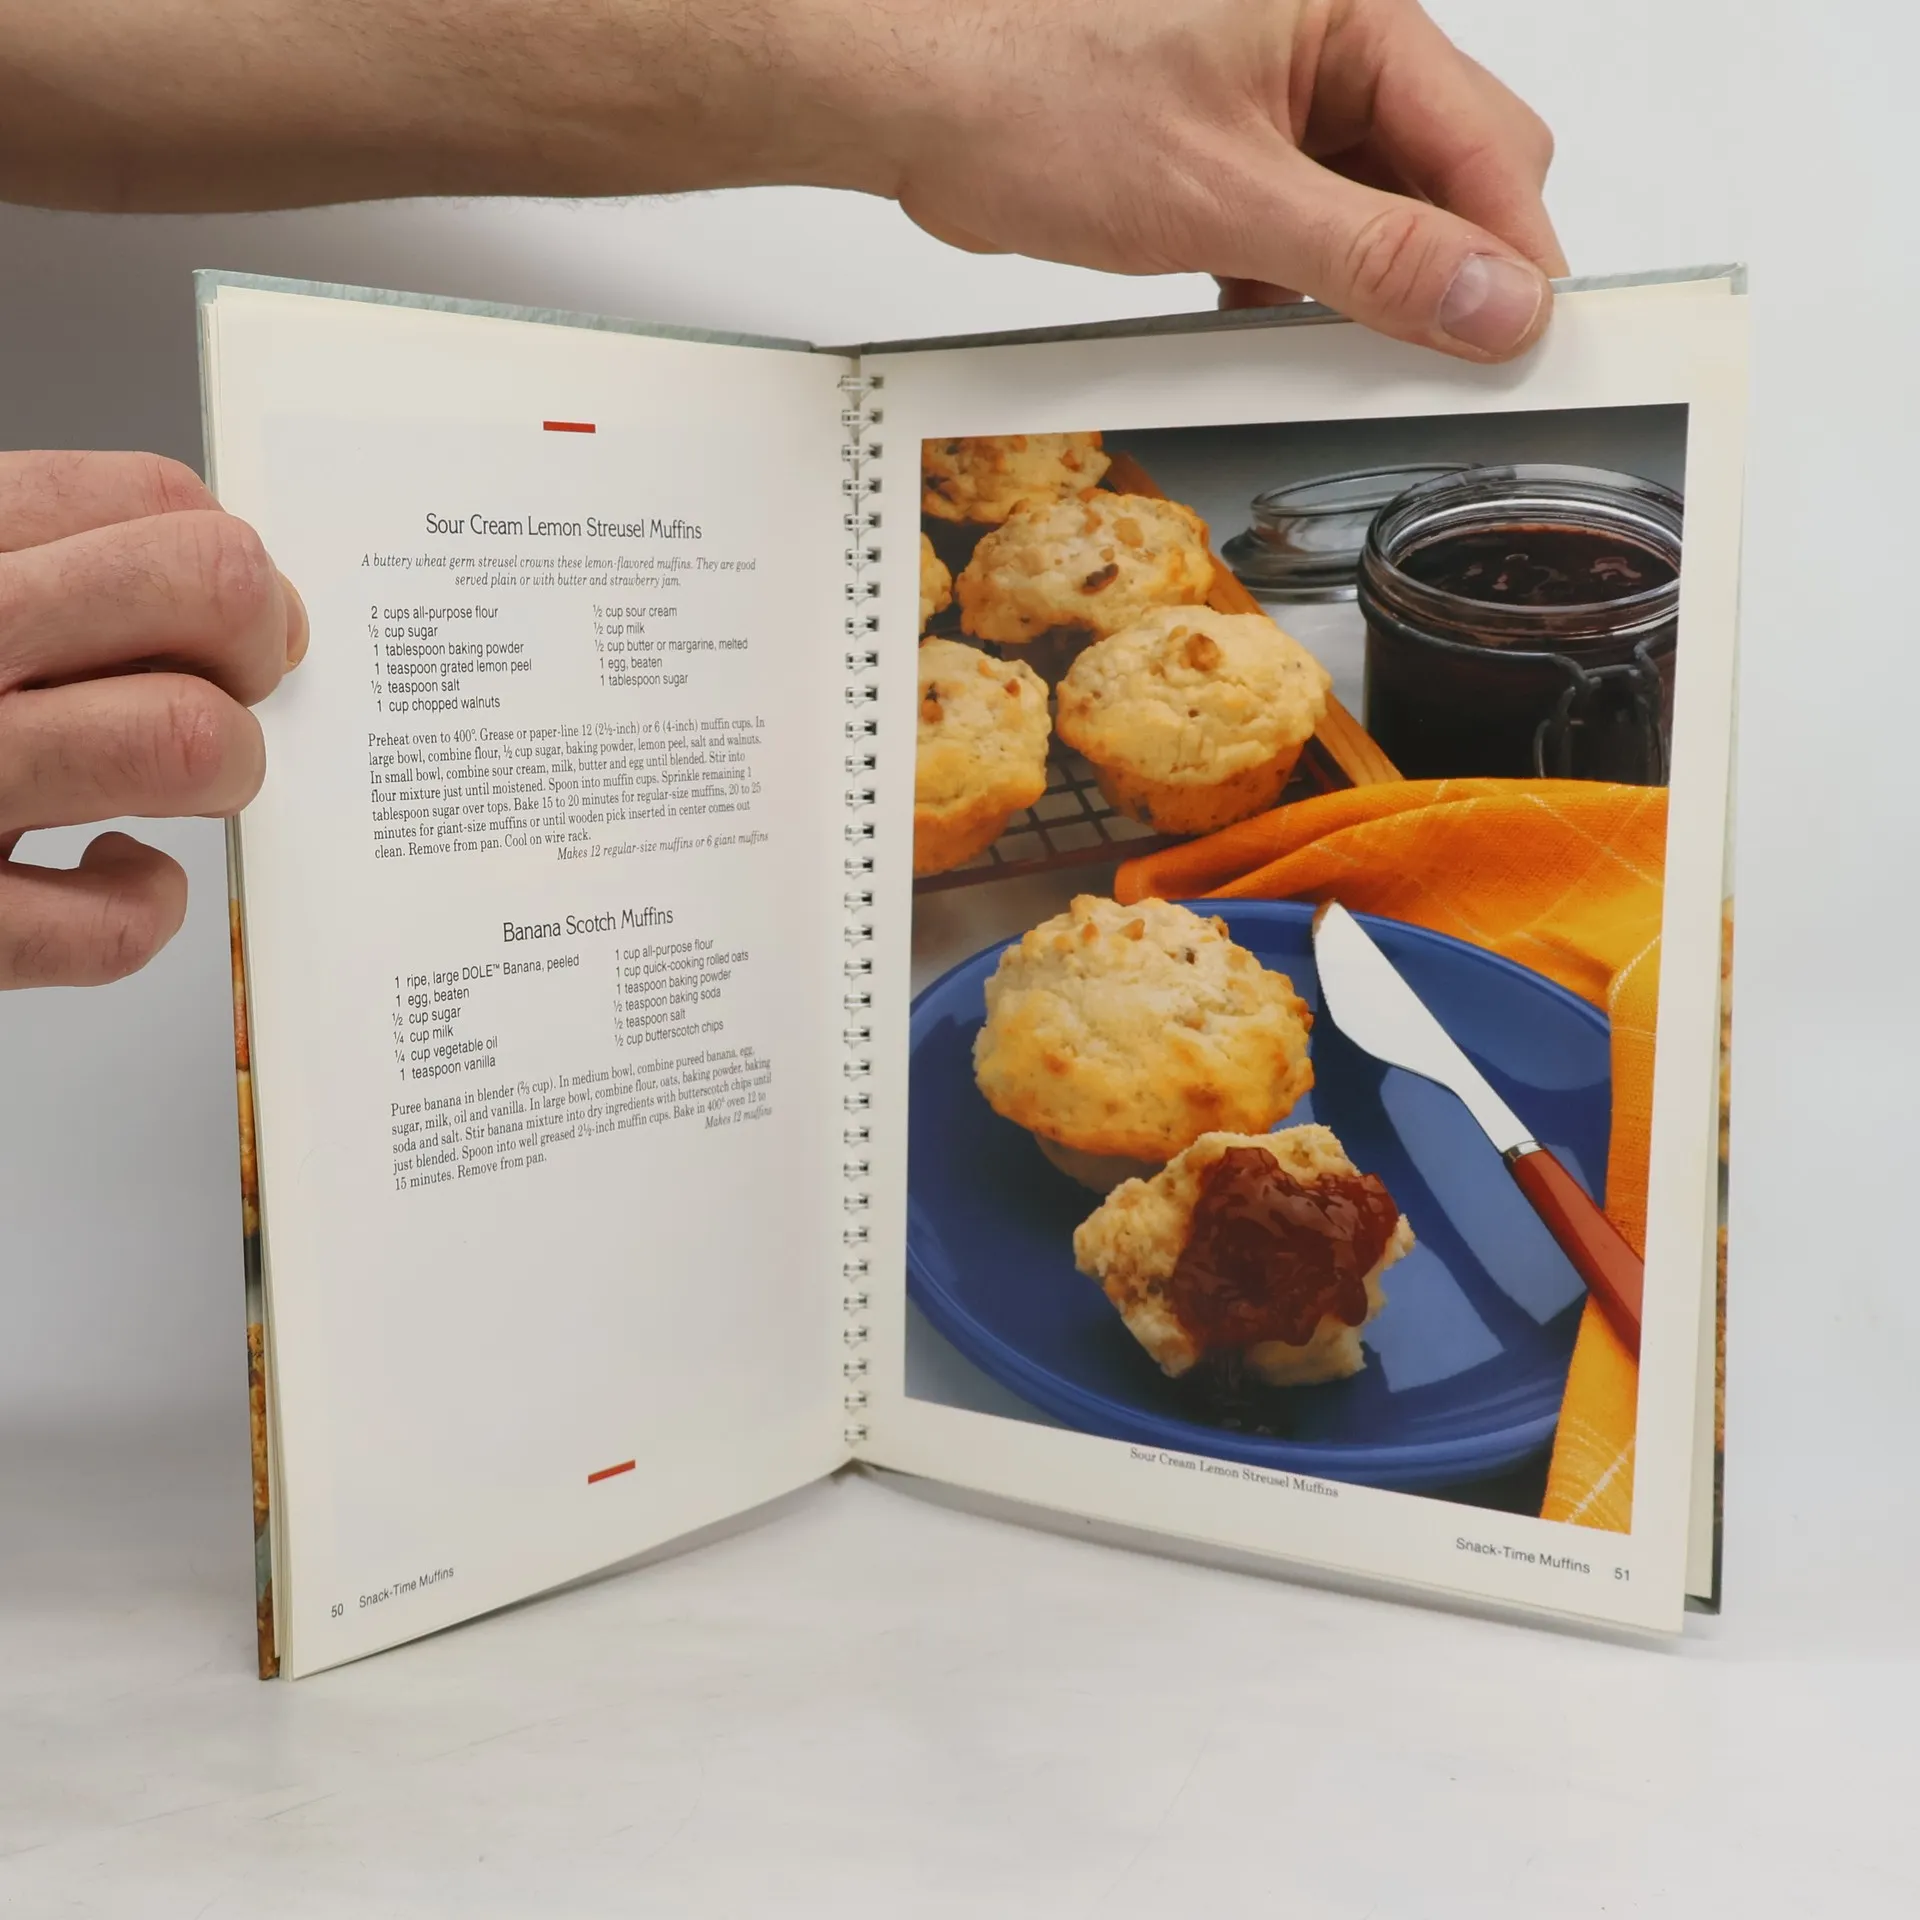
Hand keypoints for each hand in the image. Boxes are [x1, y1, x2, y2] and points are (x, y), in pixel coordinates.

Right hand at [0, 452, 305, 987]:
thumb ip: (41, 573)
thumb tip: (241, 596)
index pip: (156, 502)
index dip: (231, 563)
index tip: (233, 614)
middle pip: (206, 587)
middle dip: (255, 647)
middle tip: (235, 688)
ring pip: (186, 738)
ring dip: (225, 769)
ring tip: (180, 784)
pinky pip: (113, 921)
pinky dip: (142, 906)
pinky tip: (108, 878)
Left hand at [869, 0, 1566, 359]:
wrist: (916, 98)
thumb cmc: (1036, 96)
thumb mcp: (1224, 197)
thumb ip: (1372, 255)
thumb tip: (1493, 302)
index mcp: (1352, 13)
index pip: (1489, 143)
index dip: (1514, 254)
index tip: (1523, 349)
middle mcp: (1327, 44)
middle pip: (1448, 171)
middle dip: (1444, 269)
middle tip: (1438, 365)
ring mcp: (1277, 97)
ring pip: (1374, 207)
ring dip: (1364, 285)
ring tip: (1340, 352)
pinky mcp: (1227, 146)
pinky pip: (1303, 222)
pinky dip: (1296, 282)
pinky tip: (1268, 324)